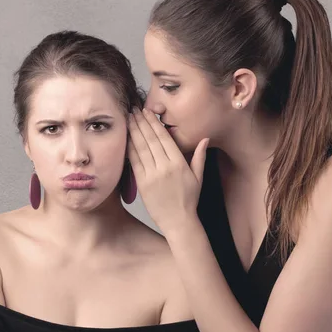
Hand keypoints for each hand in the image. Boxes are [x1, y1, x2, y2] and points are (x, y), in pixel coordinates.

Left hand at [127, 108, 209, 236]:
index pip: (164, 138)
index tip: (147, 112)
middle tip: (133, 109)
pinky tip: (126, 138)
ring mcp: (152, 175)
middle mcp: (165, 167)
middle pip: (150, 140)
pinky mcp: (142, 184)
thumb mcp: (198, 177)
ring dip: (133, 132)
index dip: (154, 123)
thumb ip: (199, 156)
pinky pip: (134, 162)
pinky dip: (129, 149)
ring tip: (128, 119)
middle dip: (141, 122)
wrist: (178, 221)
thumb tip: (205, 138)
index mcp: (178, 163)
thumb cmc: (189, 200)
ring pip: (141, 148)